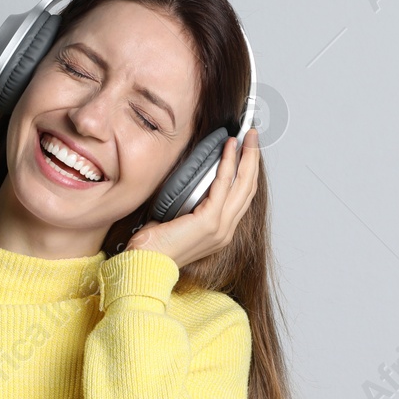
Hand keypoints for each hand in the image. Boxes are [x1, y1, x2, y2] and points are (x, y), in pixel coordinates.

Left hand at [125, 127, 259, 267]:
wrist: (146, 263)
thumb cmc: (154, 245)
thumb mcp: (177, 218)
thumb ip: (190, 203)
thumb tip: (191, 180)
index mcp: (220, 231)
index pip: (241, 197)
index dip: (247, 171)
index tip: (246, 150)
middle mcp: (225, 231)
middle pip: (248, 189)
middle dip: (253, 159)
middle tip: (253, 136)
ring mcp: (220, 227)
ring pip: (243, 185)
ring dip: (247, 157)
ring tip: (248, 136)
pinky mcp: (210, 222)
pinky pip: (224, 186)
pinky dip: (228, 164)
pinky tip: (229, 149)